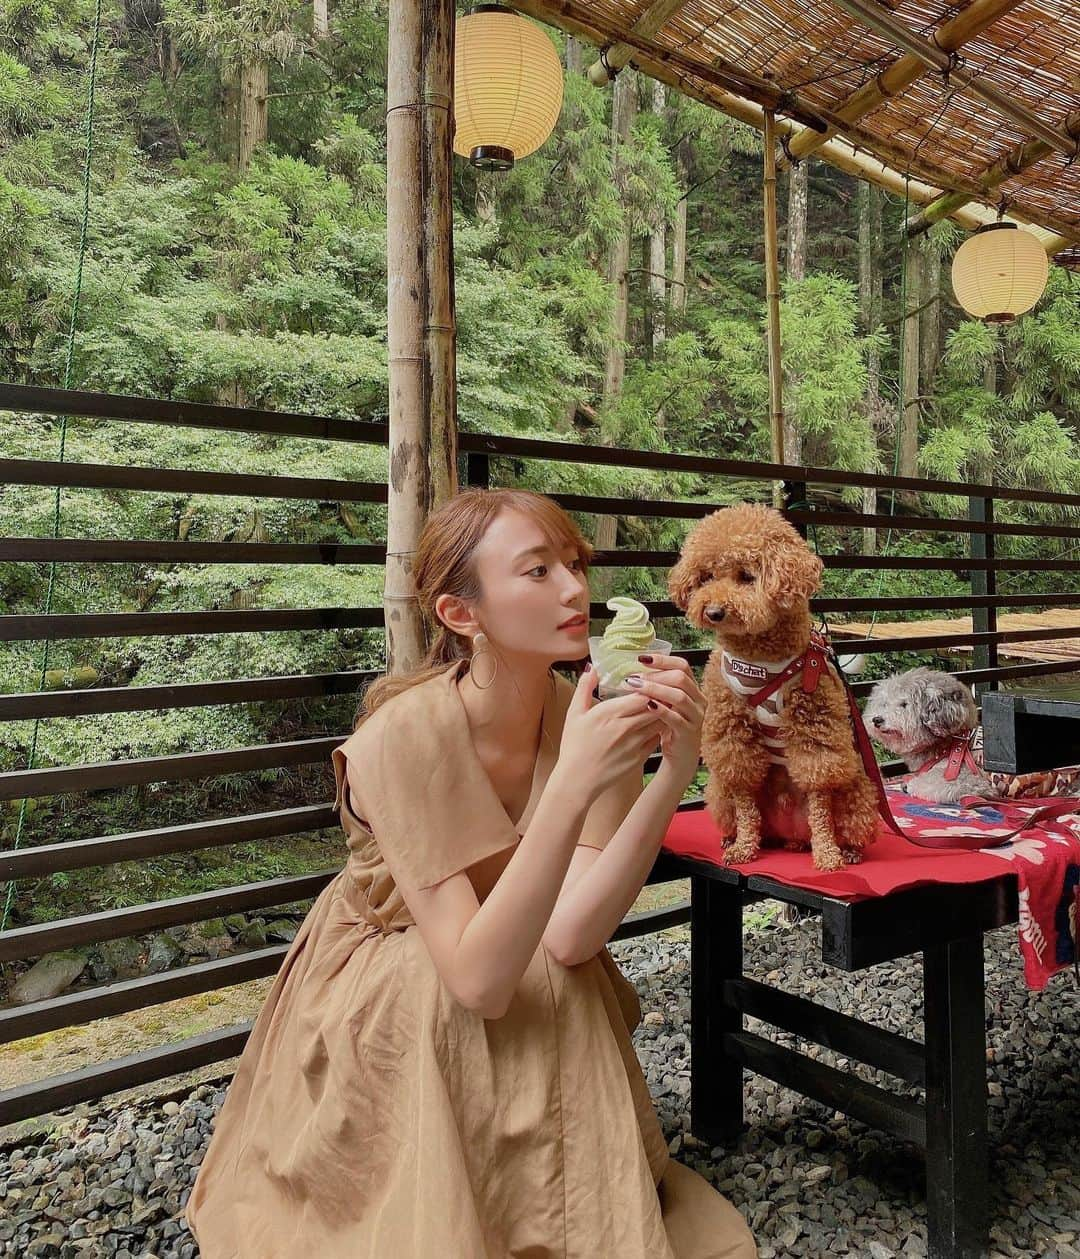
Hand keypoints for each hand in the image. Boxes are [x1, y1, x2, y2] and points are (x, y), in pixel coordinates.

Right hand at [556, 664, 666, 801]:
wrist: (578, 780)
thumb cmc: (574, 746)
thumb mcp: (574, 714)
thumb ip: (584, 688)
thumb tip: (591, 668)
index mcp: (609, 713)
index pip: (642, 693)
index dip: (650, 685)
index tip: (650, 679)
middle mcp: (625, 727)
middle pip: (655, 706)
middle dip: (661, 695)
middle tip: (663, 688)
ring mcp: (635, 743)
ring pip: (659, 721)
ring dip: (663, 712)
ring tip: (663, 704)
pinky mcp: (640, 757)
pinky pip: (657, 738)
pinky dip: (659, 729)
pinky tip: (656, 723)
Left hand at [620, 654, 704, 785]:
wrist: (680, 756)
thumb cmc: (668, 726)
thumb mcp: (665, 703)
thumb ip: (658, 687)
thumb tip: (634, 669)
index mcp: (692, 689)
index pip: (682, 665)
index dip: (663, 660)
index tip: (641, 658)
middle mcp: (698, 700)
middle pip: (681, 678)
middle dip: (655, 675)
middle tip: (633, 677)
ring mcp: (696, 716)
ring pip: (679, 696)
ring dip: (655, 689)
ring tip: (636, 687)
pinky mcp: (689, 732)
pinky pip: (676, 718)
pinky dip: (661, 710)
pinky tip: (647, 706)